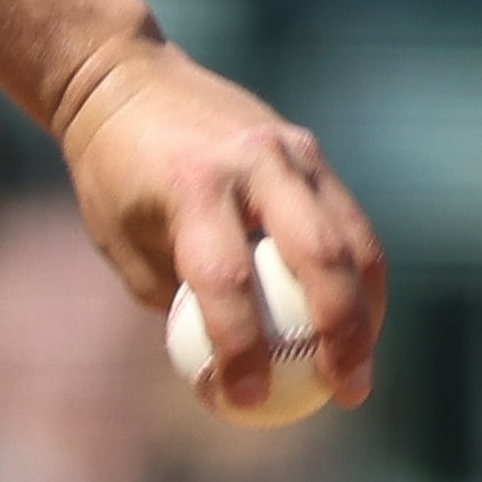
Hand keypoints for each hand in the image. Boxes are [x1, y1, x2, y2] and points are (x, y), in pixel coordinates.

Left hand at [54, 35, 383, 409]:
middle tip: (344, 393)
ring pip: (353, 240)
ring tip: (359, 370)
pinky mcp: (309, 149)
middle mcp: (251, 163)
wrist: (124, 81)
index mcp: (191, 186)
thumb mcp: (123, 240)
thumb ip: (177, 300)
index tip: (245, 400)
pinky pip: (348, 221)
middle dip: (341, 335)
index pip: (226, 280)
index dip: (240, 348)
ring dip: (368, 312)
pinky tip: (356, 324)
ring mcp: (290, 151)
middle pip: (317, 258)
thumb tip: (225, 372)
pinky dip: (358, 276)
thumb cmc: (113, 176)